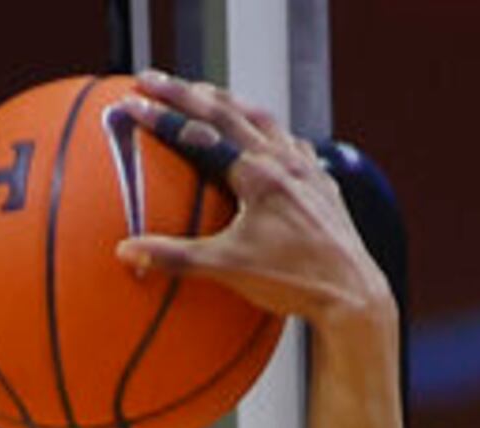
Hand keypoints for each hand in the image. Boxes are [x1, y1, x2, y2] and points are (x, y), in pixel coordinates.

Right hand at [115, 69, 384, 326]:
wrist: (353, 293)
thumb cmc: (293, 282)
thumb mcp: (228, 270)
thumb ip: (176, 258)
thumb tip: (126, 252)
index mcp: (259, 175)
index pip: (201, 133)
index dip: (163, 116)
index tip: (134, 102)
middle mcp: (284, 161)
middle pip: (231, 111)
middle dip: (189, 93)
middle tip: (157, 83)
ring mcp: (307, 170)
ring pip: (265, 120)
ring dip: (232, 104)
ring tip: (209, 97)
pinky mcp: (323, 184)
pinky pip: (293, 145)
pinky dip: (271, 134)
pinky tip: (268, 142)